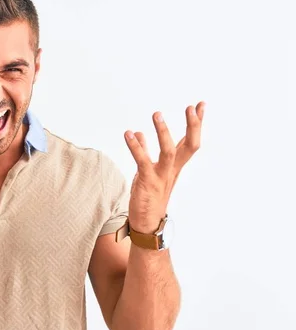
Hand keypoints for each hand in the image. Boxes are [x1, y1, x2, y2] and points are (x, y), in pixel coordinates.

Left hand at [124, 102, 204, 232]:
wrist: (145, 224)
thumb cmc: (148, 196)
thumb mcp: (146, 171)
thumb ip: (144, 151)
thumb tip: (138, 133)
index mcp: (175, 166)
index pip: (189, 142)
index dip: (196, 124)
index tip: (201, 105)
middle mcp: (172, 170)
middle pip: (190, 146)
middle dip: (193, 126)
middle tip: (192, 107)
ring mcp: (161, 177)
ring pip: (169, 152)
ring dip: (164, 132)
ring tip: (157, 113)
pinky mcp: (148, 183)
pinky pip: (143, 162)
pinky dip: (136, 146)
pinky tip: (128, 134)